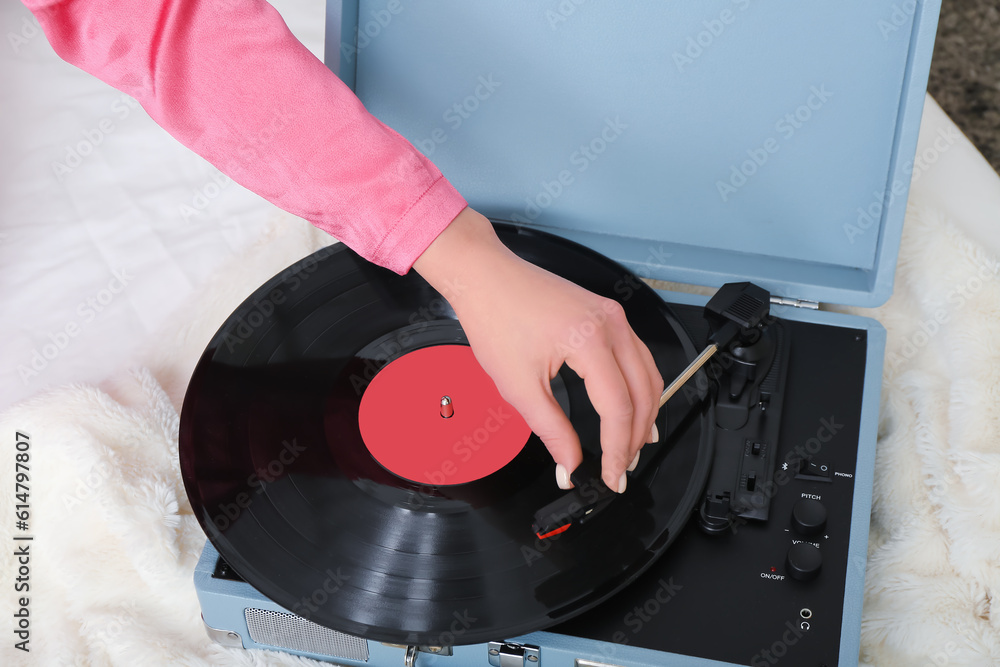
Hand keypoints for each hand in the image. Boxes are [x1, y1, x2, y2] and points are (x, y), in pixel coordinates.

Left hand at [413, 208, 662, 491]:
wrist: (485, 277)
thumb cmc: (495, 317)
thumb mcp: (518, 386)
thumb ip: (551, 431)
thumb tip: (569, 465)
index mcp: (591, 341)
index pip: (619, 409)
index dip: (618, 450)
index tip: (612, 478)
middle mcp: (612, 325)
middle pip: (643, 394)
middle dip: (635, 439)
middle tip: (622, 470)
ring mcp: (614, 315)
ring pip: (647, 376)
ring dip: (644, 414)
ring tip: (631, 447)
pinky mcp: (608, 313)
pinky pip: (638, 357)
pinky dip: (639, 387)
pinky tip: (634, 406)